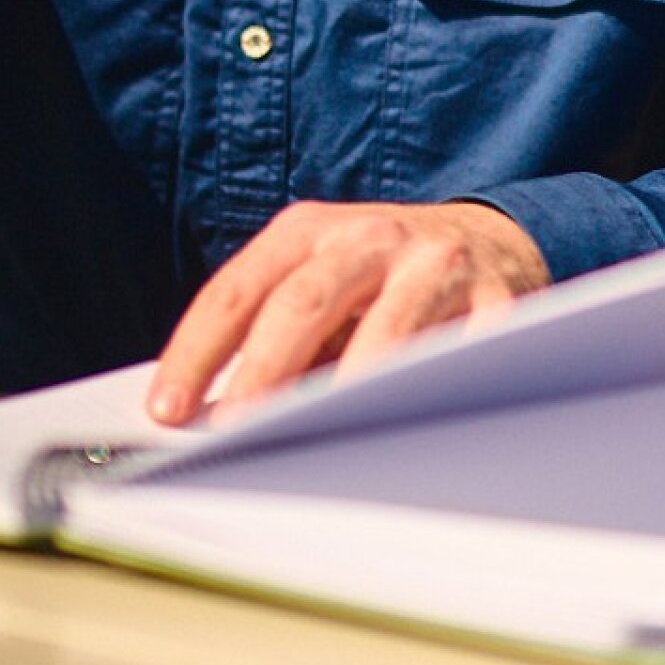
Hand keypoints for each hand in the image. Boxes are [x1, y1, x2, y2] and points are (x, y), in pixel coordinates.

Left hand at [149, 199, 549, 424]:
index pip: (239, 289)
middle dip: (263, 370)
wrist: (494, 243)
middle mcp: (372, 236)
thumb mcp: (323, 279)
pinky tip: (404, 434)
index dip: (196, 350)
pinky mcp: (497, 300)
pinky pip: (459, 353)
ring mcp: (437, 264)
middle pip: (304, 302)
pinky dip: (429, 393)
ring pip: (385, 329)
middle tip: (234, 429)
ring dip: (346, 388)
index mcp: (311, 228)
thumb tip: (212, 412)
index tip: (167, 410)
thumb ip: (276, 330)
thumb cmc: (383, 278)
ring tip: (315, 436)